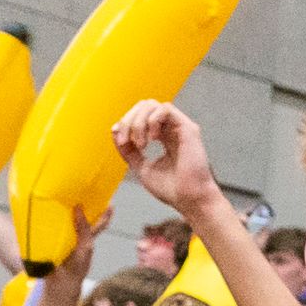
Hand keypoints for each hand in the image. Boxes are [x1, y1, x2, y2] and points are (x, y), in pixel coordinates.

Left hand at [110, 101, 223, 215]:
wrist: (189, 200)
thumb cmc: (171, 189)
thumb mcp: (141, 166)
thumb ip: (129, 150)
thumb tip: (115, 130)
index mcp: (163, 136)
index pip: (140, 116)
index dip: (125, 124)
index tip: (121, 142)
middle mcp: (172, 129)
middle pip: (144, 106)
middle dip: (128, 120)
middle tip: (126, 141)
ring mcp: (181, 127)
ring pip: (152, 105)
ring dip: (138, 122)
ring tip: (140, 144)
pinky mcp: (188, 128)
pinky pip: (165, 109)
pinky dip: (152, 121)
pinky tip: (152, 140)